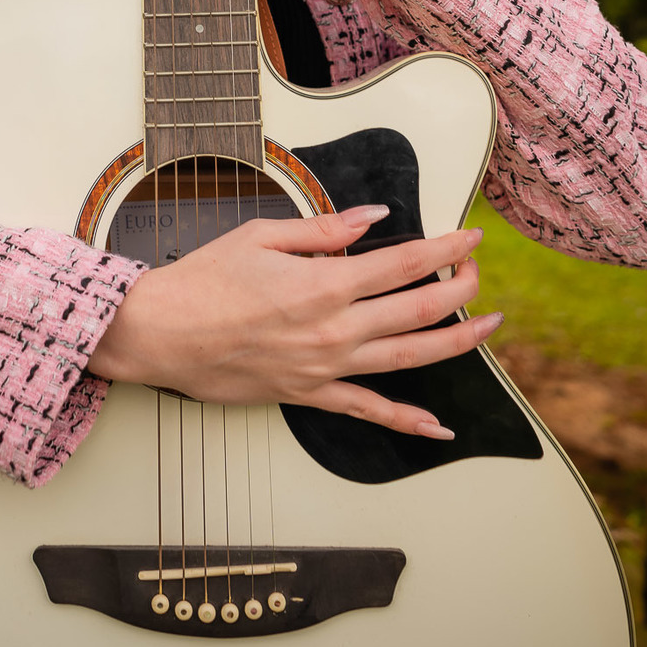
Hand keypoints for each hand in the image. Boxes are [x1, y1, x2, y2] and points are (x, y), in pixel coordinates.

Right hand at [89, 207, 501, 438]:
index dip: (447, 248)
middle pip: (420, 308)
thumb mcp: (261, 235)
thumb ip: (325, 229)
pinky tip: (438, 426)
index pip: (406, 263)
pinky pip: (368, 411)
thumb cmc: (202, 280)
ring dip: (457, 343)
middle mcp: (335, 329)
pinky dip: (408, 421)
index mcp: (324, 284)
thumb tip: (374, 219)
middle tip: (477, 270)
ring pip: (409, 358)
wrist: (158, 334)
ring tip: (488, 328)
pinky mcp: (309, 394)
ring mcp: (325, 367)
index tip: (470, 237)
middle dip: (460, 287)